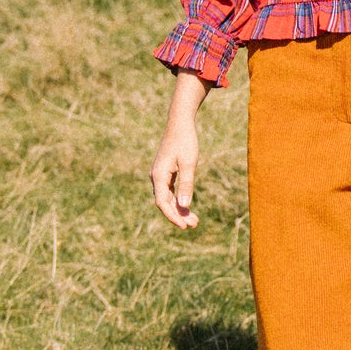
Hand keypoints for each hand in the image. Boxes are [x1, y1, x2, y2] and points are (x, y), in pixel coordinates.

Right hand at [151, 72, 209, 228]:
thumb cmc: (185, 141)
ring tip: (194, 220)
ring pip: (168, 198)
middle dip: (178, 215)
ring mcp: (160, 175)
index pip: (163, 203)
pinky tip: (187, 206)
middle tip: (193, 225)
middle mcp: (156, 177)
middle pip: (165, 203)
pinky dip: (178, 199)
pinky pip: (170, 191)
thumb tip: (184, 205)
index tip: (184, 226)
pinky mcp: (166, 172)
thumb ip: (187, 185)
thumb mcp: (189, 163)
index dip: (173, 216)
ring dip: (179, 209)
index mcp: (159, 176)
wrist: (180, 123)